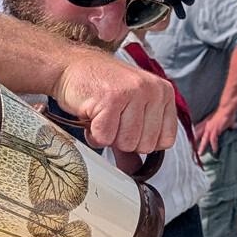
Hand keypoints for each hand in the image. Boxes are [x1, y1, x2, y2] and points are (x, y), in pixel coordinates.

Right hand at [53, 49, 176, 154]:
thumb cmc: (99, 88)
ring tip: (101, 115)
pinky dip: (93, 133)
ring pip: (126, 143)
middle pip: (145, 146)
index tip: (127, 125)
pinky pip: (105, 138)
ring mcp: (133, 93)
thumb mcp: (126, 112)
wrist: (70, 68)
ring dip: (107, 136)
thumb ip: (134, 140)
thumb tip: (135, 168)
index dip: (141, 141)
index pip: (165, 141)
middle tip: (111, 118)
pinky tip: (91, 114)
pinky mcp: (111, 99)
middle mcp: (152, 90)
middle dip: (122, 140)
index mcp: (163, 93)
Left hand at [194, 107, 236, 155]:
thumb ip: (229, 124)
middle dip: (193, 142)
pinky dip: (214, 145)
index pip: (197, 129)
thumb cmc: (227, 112)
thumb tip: (235, 125)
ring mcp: (210, 128)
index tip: (190, 141)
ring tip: (200, 154)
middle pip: (197, 135)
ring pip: (203, 139)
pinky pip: (213, 139)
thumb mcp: (225, 119)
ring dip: (201, 147)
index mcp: (206, 122)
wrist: (227, 108)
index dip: (193, 135)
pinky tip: (214, 150)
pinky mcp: (215, 130)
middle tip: (191, 150)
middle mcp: (206, 125)